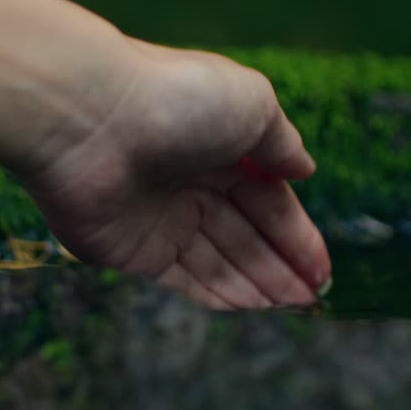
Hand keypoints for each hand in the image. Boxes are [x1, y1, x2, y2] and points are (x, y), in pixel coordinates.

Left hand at [20, 41, 331, 309]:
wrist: (89, 120)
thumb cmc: (177, 100)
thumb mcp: (251, 103)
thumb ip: (282, 142)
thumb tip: (305, 169)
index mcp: (220, 144)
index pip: (268, 199)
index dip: (297, 236)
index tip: (322, 271)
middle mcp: (190, 182)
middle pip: (245, 234)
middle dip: (281, 267)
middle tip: (313, 300)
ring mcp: (160, 218)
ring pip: (218, 260)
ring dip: (256, 286)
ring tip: (292, 309)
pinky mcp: (132, 251)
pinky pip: (182, 279)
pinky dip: (217, 294)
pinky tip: (250, 309)